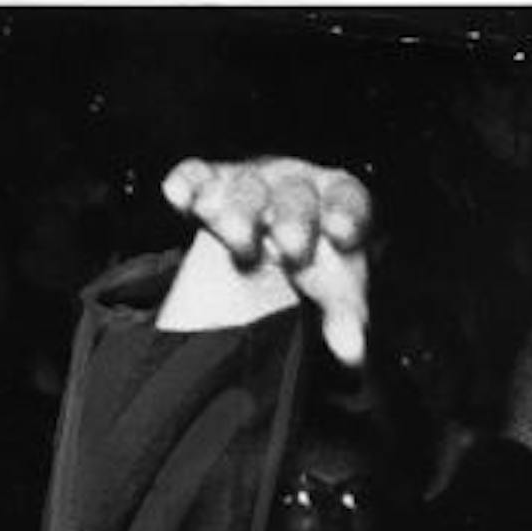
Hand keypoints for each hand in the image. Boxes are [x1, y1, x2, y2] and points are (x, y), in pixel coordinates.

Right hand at [160, 155, 371, 368]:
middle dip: (294, 221)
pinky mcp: (207, 183)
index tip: (342, 234)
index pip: (348, 201)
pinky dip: (187, 185)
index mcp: (336, 203)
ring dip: (241, 212)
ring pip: (247, 189)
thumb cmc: (311, 269)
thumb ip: (345, 320)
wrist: (262, 252)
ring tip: (232, 231)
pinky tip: (180, 196)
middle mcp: (296, 186)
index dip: (346, 215)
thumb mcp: (335, 293)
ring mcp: (251, 183)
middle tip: (292, 248)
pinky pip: (195, 178)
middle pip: (297, 198)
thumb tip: (351, 353)